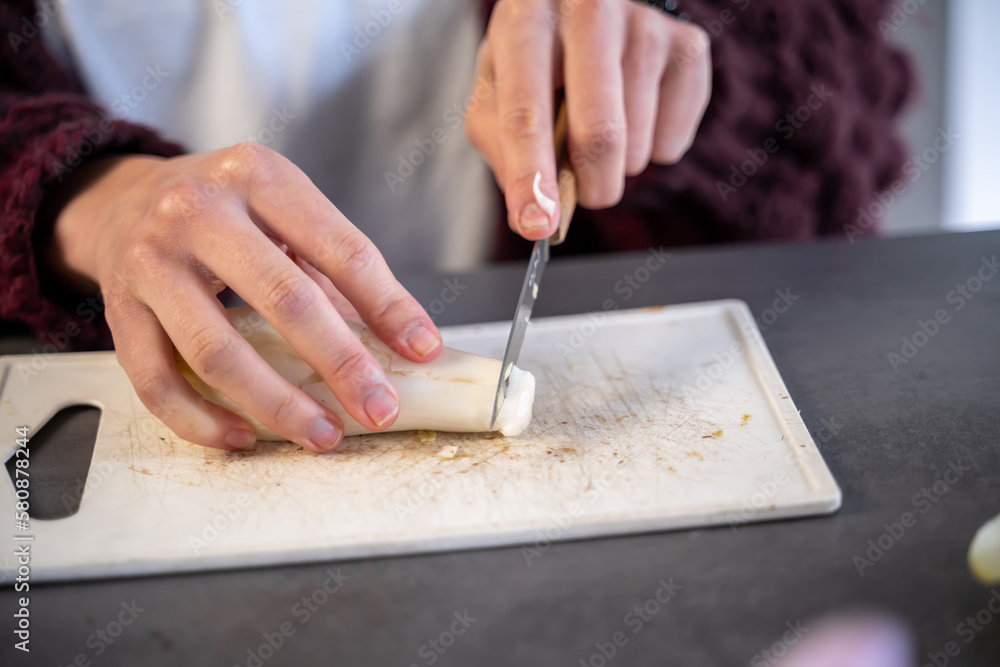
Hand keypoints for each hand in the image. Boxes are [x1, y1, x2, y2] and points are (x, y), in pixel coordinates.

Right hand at [44, 144, 442, 452]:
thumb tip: (403, 342)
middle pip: (283, 300)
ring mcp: (151, 261)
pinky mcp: (118, 310)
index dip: (388, 305)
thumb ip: (337, 270)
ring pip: (217, 351)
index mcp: (259, 176)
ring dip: (277, 405)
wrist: (122, 201)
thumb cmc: (227, 214)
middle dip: (341, 364)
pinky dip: (202, 420)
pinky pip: (157, 381)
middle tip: (378, 409)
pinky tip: (243, 438)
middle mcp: (198, 211)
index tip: (422, 351)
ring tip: (322, 435)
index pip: (340, 248)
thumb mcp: (284, 212)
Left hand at [466, 0, 711, 239]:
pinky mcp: (688, 46)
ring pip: (638, 144)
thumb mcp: (495, 93)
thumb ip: (502, 151)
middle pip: (600, 134)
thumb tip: (532, 218)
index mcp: (526, 21)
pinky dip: (653, 150)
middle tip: (586, 192)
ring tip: (602, 130)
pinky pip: (673, 141)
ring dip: (618, 166)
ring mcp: (645, 25)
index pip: (526, 112)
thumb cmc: (534, 61)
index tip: (538, 223)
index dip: (532, 175)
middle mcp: (590, 9)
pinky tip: (637, 115)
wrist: (584, 11)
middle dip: (591, 186)